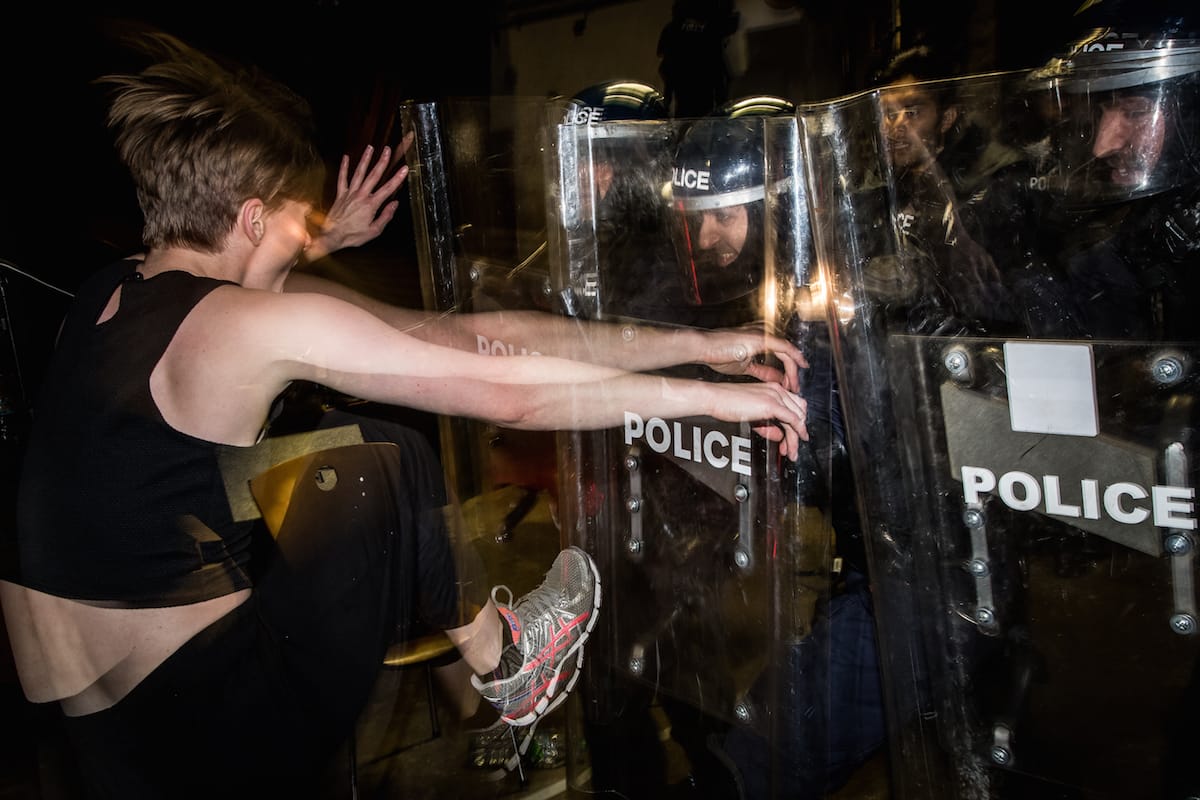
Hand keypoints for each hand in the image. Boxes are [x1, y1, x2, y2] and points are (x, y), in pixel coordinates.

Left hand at [304, 132, 414, 262]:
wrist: (332, 236)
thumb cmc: (353, 236)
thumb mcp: (374, 231)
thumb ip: (385, 216)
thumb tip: (394, 204)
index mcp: (371, 205)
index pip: (387, 189)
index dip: (397, 178)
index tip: (404, 169)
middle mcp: (361, 196)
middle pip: (374, 176)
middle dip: (382, 162)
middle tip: (388, 150)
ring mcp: (350, 194)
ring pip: (359, 173)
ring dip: (365, 160)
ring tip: (370, 147)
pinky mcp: (341, 195)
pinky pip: (342, 178)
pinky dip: (344, 168)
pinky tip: (346, 157)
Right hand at [700, 325, 808, 391]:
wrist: (705, 347)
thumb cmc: (717, 354)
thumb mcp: (744, 367)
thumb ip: (762, 371)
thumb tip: (774, 379)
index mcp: (760, 341)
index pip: (780, 355)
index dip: (786, 371)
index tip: (790, 383)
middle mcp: (765, 335)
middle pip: (786, 354)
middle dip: (792, 372)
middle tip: (795, 387)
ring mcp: (765, 334)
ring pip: (788, 351)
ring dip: (793, 369)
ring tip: (795, 384)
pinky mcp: (764, 338)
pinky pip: (785, 347)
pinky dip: (794, 357)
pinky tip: (800, 366)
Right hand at [707, 380, 809, 460]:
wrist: (714, 398)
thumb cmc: (726, 403)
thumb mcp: (752, 416)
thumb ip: (767, 426)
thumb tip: (779, 435)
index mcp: (772, 389)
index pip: (794, 405)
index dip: (797, 423)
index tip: (793, 436)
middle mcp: (776, 390)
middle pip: (799, 412)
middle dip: (798, 431)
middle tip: (793, 447)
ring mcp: (775, 396)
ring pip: (797, 418)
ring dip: (796, 437)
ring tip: (792, 451)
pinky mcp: (771, 404)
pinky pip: (792, 419)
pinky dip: (797, 431)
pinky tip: (797, 441)